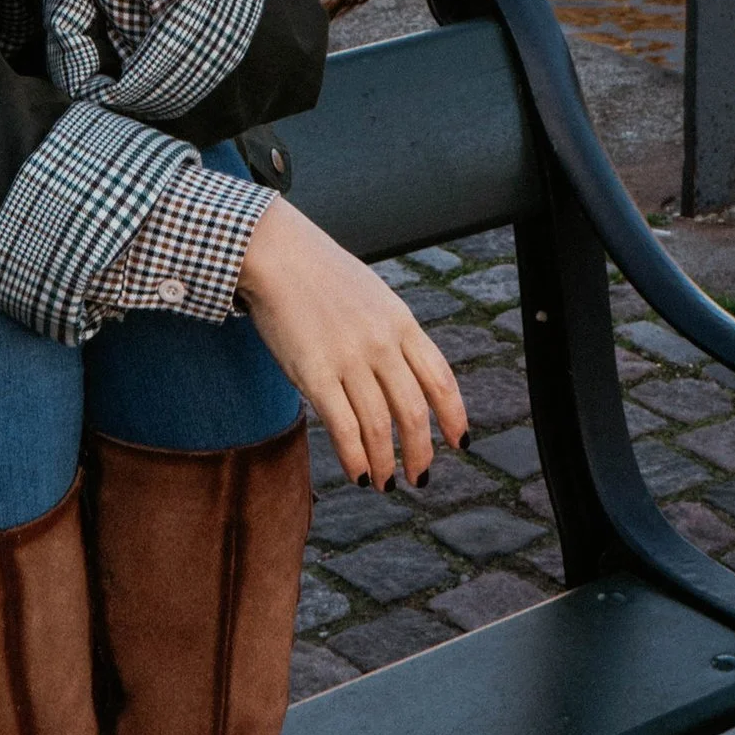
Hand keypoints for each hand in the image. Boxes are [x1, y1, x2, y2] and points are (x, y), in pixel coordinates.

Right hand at [236, 197, 471, 487]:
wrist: (275, 251)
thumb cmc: (319, 273)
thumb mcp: (372, 295)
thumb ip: (392, 332)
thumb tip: (404, 374)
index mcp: (401, 321)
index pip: (440, 379)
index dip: (455, 417)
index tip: (460, 444)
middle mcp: (381, 342)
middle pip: (413, 411)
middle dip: (420, 452)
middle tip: (419, 477)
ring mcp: (348, 358)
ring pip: (379, 426)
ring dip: (385, 462)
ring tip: (386, 482)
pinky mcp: (313, 372)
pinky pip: (342, 426)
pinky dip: (355, 458)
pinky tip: (358, 474)